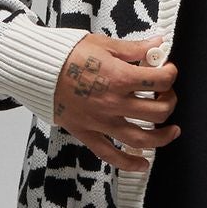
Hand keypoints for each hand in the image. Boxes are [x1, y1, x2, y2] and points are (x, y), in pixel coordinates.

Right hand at [54, 34, 181, 172]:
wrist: (35, 69)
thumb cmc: (66, 53)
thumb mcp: (103, 44)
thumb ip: (134, 49)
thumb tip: (157, 43)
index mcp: (120, 78)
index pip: (160, 81)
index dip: (170, 74)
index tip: (167, 71)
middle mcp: (114, 103)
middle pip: (158, 111)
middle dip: (169, 101)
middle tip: (165, 95)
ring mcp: (101, 122)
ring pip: (141, 139)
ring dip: (162, 138)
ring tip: (171, 131)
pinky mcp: (87, 133)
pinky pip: (111, 154)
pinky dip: (129, 163)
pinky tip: (143, 164)